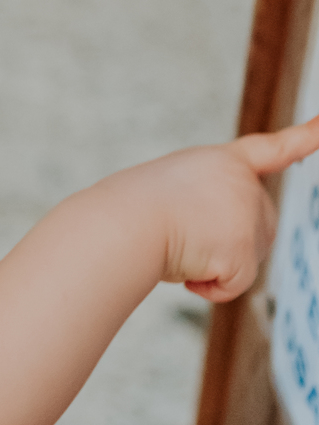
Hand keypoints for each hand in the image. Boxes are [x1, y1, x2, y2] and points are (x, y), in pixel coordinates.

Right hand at [117, 115, 318, 303]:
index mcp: (223, 161)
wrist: (125, 223)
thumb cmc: (131, 210)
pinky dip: (210, 287)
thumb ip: (212, 206)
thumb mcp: (176, 191)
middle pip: (259, 227)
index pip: (272, 148)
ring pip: (247, 258)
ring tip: (179, 245)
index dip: (306, 136)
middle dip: (231, 243)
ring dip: (215, 264)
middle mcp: (244, 183)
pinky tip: (185, 271)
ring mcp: (248, 214)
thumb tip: (221, 255)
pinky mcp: (245, 248)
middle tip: (186, 235)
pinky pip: (236, 284)